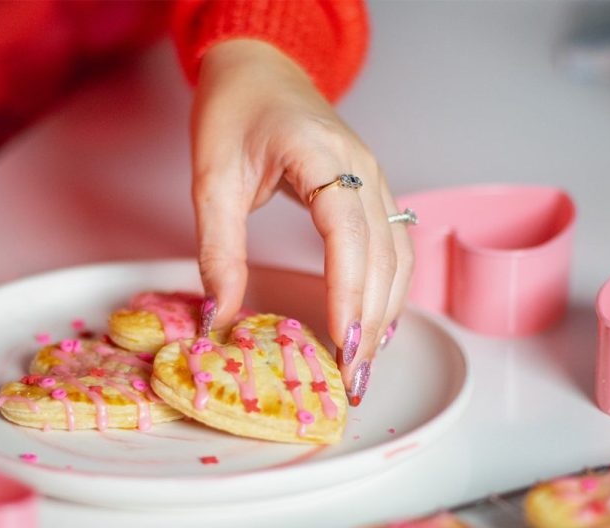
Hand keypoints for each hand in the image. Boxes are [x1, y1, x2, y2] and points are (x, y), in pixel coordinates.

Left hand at [190, 39, 412, 403]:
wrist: (259, 67)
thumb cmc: (233, 112)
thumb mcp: (211, 178)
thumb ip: (217, 249)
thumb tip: (219, 317)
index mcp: (321, 154)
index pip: (348, 231)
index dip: (349, 291)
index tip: (342, 343)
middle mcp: (361, 166)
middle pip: (383, 253)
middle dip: (372, 320)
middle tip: (353, 378)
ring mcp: (375, 177)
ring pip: (398, 255)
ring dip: (387, 312)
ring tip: (365, 363)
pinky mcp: (372, 190)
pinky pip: (394, 246)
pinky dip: (389, 289)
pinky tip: (375, 323)